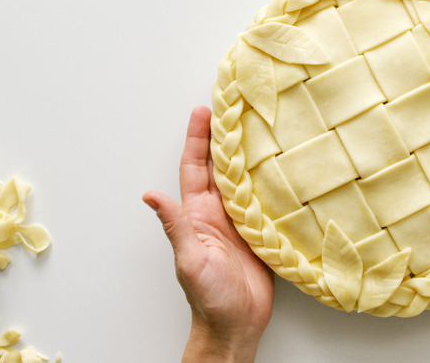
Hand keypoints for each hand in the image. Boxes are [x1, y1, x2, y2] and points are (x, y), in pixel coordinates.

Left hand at [143, 106, 273, 362]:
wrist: (236, 324)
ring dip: (247, 153)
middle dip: (223, 135)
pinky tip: (280, 164)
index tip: (202, 110)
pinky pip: (265, 198)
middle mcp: (218, 212)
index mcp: (198, 214)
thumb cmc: (208, 297)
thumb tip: (150, 196)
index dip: (197, 139)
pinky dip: (270, 179)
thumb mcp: (189, 259)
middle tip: (232, 105)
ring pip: (242, 178)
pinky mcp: (260, 232)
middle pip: (219, 166)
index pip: (195, 167)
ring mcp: (240, 221)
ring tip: (257, 124)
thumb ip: (175, 226)